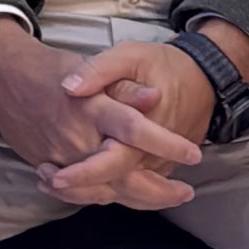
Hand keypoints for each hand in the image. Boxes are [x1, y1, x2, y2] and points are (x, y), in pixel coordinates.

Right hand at [0, 17, 201, 212]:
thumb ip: (123, 87)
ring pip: (104, 191)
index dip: (165, 143)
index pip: (134, 130)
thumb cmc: (51, 68)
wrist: (2, 77)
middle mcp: (77, 138)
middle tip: (186, 193)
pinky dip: (106, 197)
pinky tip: (125, 197)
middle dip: (158, 190)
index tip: (194, 155)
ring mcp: (60, 158)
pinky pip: (81, 193)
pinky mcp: (47, 167)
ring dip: (138, 199)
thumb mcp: (90, 66)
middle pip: (123, 175)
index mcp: (91, 108)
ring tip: (165, 197)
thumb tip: (155, 98)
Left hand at [49, 21, 248, 202]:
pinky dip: (105, 188)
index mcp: (142, 130)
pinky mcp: (157, 165)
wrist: (204, 79)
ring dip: (87, 192)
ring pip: (122, 193)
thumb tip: (70, 87)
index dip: (83, 173)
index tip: (54, 175)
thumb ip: (99, 71)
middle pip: (115, 186)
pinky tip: (77, 183)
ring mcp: (156, 164)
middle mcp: (151, 155)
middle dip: (78, 190)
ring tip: (50, 183)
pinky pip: (132, 188)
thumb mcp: (130, 56)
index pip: (112, 162)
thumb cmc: (163, 65)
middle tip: (44, 179)